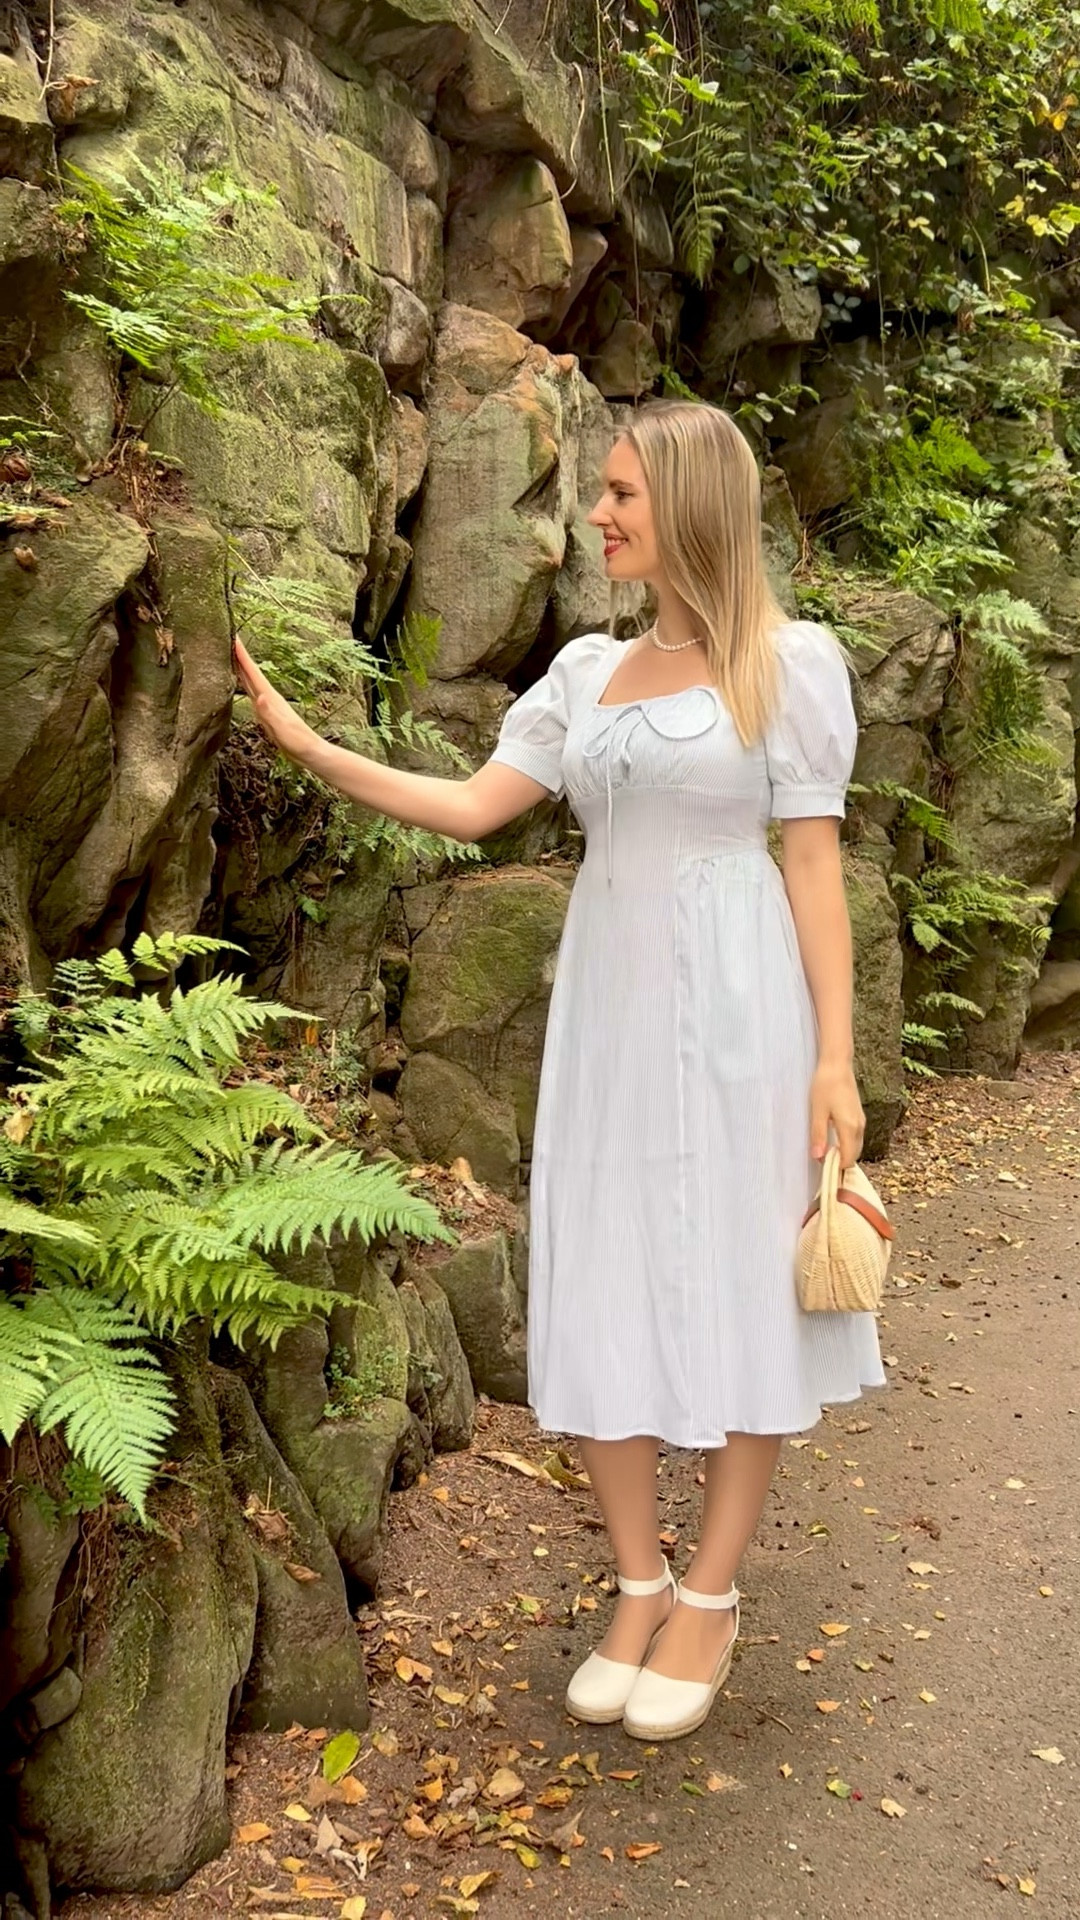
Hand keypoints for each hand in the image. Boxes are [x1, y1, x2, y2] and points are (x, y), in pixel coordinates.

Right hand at [232, 637, 316, 762]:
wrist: (310, 752)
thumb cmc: (297, 742)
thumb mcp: (282, 729)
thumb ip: (270, 714)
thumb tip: (260, 696)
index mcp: (270, 698)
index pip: (253, 672)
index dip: (242, 655)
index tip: (233, 637)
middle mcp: (269, 697)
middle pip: (250, 672)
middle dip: (239, 656)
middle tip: (227, 638)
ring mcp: (268, 704)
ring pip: (250, 680)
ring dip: (240, 667)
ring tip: (229, 655)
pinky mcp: (267, 712)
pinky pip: (252, 692)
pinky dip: (244, 683)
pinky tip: (241, 682)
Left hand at [809, 1059, 864, 1166]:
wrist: (837, 1064)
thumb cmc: (825, 1085)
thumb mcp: (817, 1112)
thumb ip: (818, 1135)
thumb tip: (818, 1157)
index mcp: (850, 1128)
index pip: (848, 1159)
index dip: (836, 1167)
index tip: (822, 1168)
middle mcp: (859, 1126)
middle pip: (854, 1155)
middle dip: (840, 1162)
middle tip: (821, 1162)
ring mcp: (861, 1120)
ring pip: (856, 1146)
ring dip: (844, 1153)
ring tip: (825, 1152)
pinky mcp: (858, 1115)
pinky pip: (855, 1137)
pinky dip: (847, 1144)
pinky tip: (833, 1140)